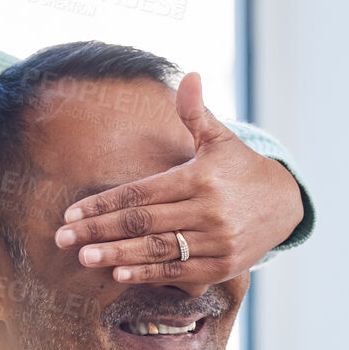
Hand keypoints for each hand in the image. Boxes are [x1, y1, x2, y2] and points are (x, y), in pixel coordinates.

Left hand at [54, 72, 303, 283]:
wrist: (285, 205)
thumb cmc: (240, 169)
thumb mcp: (220, 138)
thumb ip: (196, 112)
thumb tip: (190, 75)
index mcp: (199, 178)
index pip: (140, 193)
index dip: (104, 204)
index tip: (72, 212)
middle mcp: (208, 211)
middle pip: (142, 223)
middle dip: (99, 231)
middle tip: (63, 238)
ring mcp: (216, 241)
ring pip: (157, 249)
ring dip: (117, 255)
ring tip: (84, 257)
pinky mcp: (222, 267)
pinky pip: (178, 271)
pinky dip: (148, 274)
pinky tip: (119, 273)